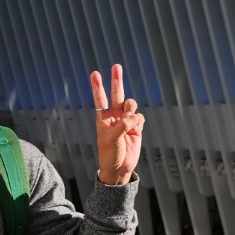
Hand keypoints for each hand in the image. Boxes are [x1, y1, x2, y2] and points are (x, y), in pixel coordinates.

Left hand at [90, 64, 143, 185]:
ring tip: (130, 121)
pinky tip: (136, 130)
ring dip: (131, 109)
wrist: (120, 168)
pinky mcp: (137, 127)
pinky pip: (140, 117)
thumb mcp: (112, 139)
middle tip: (116, 66)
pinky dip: (139, 122)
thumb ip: (123, 125)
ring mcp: (126, 121)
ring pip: (131, 105)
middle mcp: (115, 117)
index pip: (100, 99)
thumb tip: (134, 116)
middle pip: (117, 94)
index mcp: (103, 119)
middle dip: (117, 80)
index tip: (95, 74)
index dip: (98, 86)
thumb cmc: (110, 155)